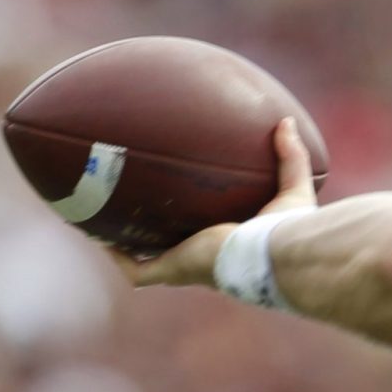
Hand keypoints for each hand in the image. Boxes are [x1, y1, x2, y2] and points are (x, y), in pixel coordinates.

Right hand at [110, 118, 319, 289]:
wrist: (276, 253)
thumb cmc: (289, 230)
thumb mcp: (293, 189)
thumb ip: (291, 157)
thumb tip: (284, 121)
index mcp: (227, 249)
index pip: (204, 240)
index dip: (190, 229)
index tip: (178, 211)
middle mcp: (203, 262)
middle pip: (171, 252)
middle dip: (152, 237)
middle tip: (133, 214)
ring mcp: (186, 269)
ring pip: (147, 264)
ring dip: (125, 247)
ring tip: (103, 224)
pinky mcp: (175, 270)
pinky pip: (137, 270)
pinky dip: (118, 257)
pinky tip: (98, 237)